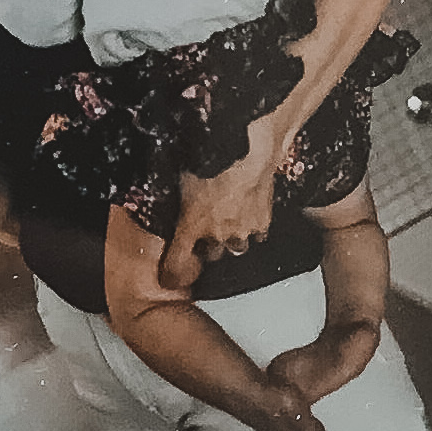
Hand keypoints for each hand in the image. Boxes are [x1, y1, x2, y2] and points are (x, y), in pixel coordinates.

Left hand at [163, 116, 282, 290]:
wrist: (247, 151)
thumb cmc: (212, 158)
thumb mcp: (182, 175)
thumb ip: (177, 194)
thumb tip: (170, 191)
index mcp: (190, 225)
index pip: (176, 263)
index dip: (172, 274)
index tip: (169, 278)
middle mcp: (215, 235)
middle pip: (211, 255)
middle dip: (208, 245)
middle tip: (207, 229)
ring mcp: (240, 232)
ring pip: (235, 247)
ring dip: (231, 238)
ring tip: (230, 220)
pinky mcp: (262, 223)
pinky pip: (256, 234)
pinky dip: (253, 227)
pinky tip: (250, 213)